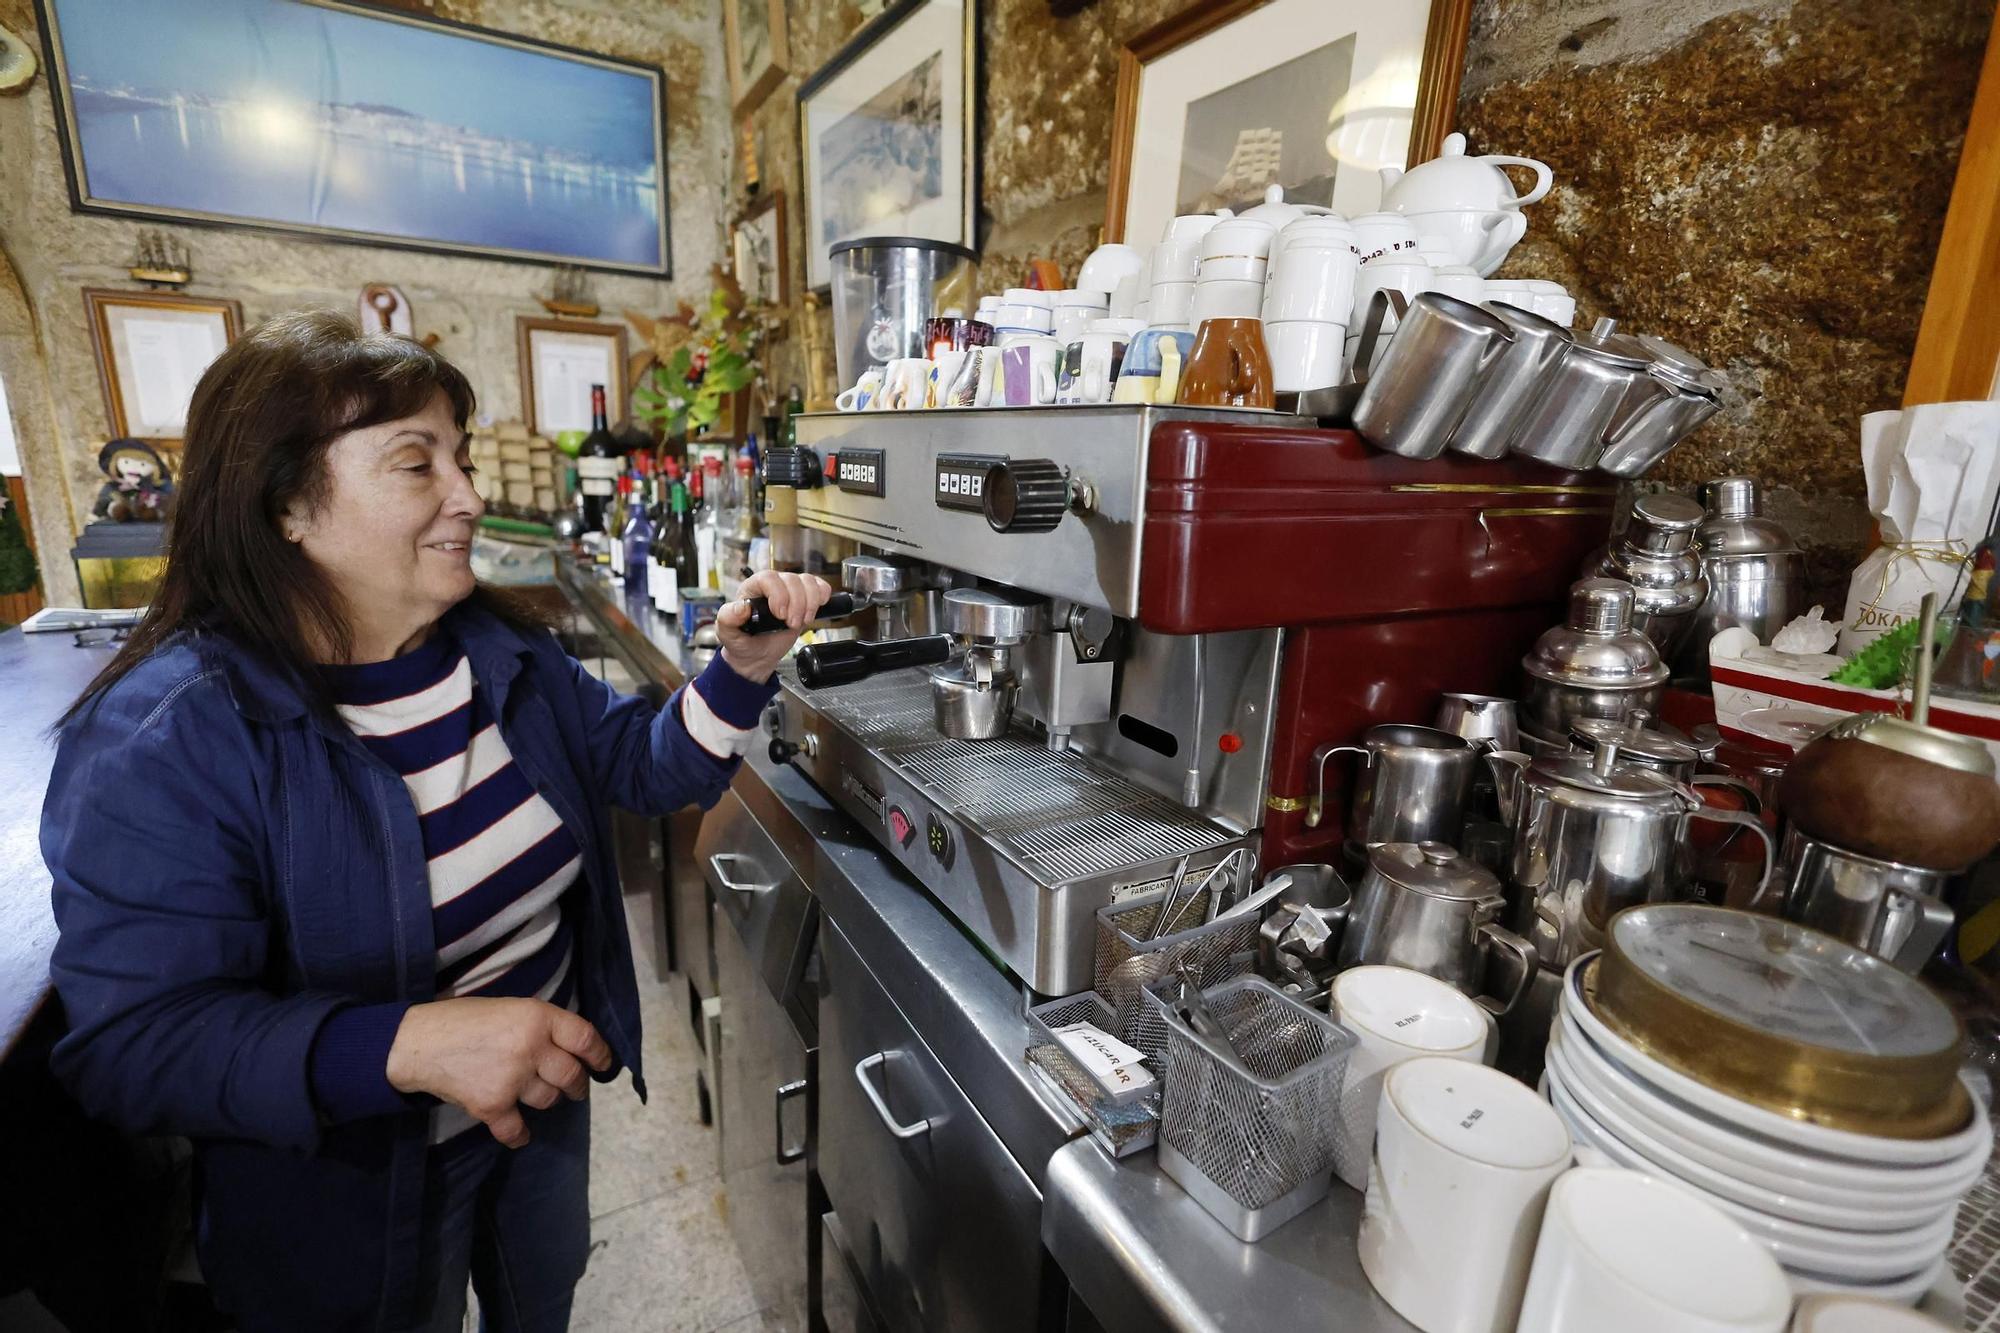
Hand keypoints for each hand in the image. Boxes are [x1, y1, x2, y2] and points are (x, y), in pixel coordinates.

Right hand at [385, 998, 612, 1147]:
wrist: (418, 1043)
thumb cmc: (465, 1019)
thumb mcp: (510, 1007)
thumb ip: (540, 1026)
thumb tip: (570, 1047)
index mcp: (538, 1017)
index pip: (586, 1039)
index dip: (601, 1055)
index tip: (604, 1065)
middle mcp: (531, 1047)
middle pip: (572, 1076)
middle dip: (577, 1085)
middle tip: (574, 1088)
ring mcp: (513, 1078)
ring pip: (548, 1100)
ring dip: (546, 1101)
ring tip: (534, 1094)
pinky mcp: (492, 1105)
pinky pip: (517, 1130)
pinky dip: (520, 1135)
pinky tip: (520, 1134)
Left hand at [717, 570, 834, 682]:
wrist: (757, 654)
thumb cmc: (742, 640)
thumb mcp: (726, 632)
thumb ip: (728, 618)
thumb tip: (741, 608)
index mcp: (752, 588)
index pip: (768, 578)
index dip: (778, 594)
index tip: (780, 614)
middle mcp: (772, 585)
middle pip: (792, 579)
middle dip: (796, 604)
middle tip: (791, 624)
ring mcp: (790, 590)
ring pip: (807, 582)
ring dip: (810, 603)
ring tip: (802, 621)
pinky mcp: (805, 598)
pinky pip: (819, 586)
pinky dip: (821, 596)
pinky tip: (814, 610)